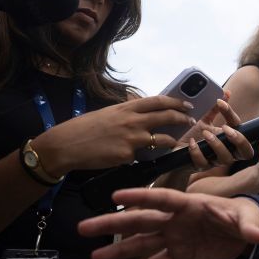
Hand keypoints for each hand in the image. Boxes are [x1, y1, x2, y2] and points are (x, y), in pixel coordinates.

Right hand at [33, 95, 196, 175]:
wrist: (66, 145)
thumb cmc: (84, 129)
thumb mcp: (108, 114)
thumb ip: (126, 115)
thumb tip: (142, 116)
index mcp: (126, 108)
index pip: (158, 101)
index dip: (176, 102)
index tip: (187, 104)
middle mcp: (132, 121)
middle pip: (166, 116)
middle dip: (183, 119)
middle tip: (192, 121)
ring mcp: (131, 138)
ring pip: (163, 139)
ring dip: (173, 141)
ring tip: (177, 142)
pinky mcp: (128, 155)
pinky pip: (142, 156)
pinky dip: (144, 157)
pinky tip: (141, 158)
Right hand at [78, 188, 258, 258]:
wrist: (246, 233)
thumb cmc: (246, 216)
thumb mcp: (249, 218)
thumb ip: (249, 226)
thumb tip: (257, 236)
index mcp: (189, 205)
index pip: (161, 199)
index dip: (140, 197)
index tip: (115, 196)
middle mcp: (176, 220)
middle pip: (140, 220)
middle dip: (113, 223)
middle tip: (84, 227)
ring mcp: (175, 237)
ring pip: (142, 243)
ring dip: (119, 249)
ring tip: (94, 257)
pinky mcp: (180, 254)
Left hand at [183, 99, 253, 169]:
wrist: (175, 149)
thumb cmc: (194, 133)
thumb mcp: (205, 119)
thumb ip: (216, 108)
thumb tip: (227, 92)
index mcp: (229, 138)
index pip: (241, 128)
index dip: (232, 115)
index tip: (220, 102)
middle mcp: (226, 151)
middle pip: (246, 152)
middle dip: (239, 140)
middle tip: (225, 128)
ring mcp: (215, 160)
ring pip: (226, 159)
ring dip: (217, 145)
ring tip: (205, 133)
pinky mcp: (201, 166)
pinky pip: (203, 163)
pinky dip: (197, 152)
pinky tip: (191, 143)